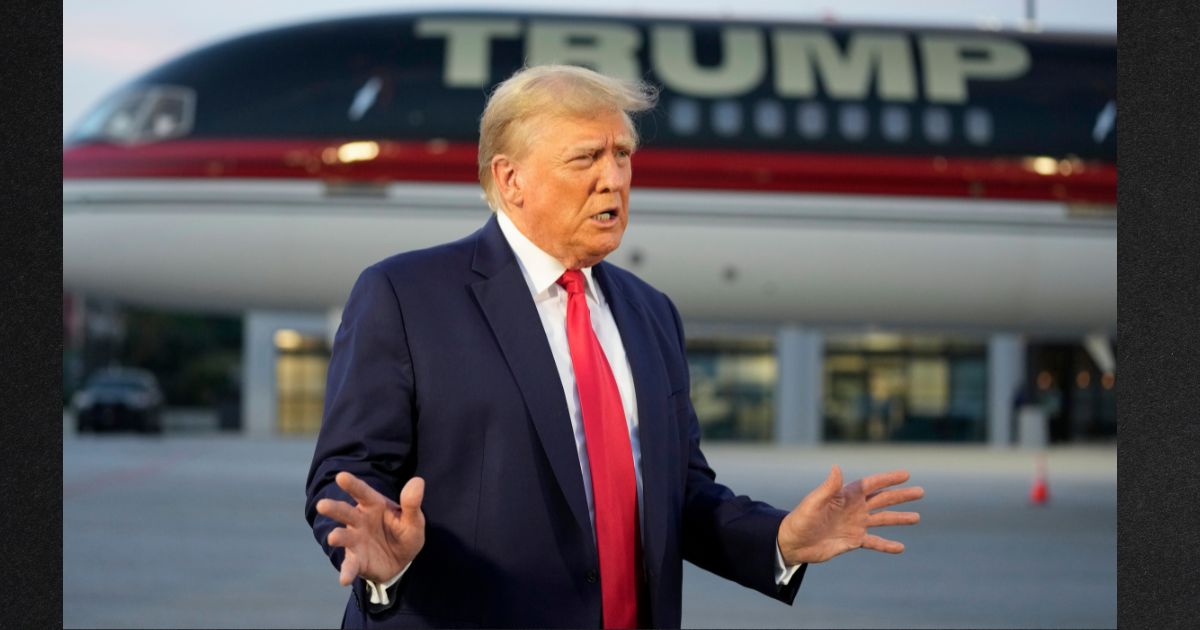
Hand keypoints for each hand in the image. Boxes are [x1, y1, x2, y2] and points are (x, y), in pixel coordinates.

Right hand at [316, 472, 425, 584]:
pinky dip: (346, 572)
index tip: (341, 476)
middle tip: (322, 505)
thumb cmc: (404, 533)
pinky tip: (344, 579)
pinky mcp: (356, 560)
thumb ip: (412, 503)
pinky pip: (350, 565)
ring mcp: (356, 540)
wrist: (401, 561)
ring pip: (344, 536)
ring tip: (334, 537)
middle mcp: (360, 521)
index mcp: (374, 506)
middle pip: (345, 512)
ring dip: (338, 537)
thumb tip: (418, 481)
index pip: (363, 493)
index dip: (353, 484)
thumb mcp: (413, 520)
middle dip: (334, 508)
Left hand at [777, 465, 922, 565]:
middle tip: (920, 491)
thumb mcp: (814, 502)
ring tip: (917, 517)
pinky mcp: (853, 541)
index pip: (872, 484)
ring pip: (883, 519)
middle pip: (883, 500)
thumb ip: (828, 487)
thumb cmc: (801, 519)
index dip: (889, 479)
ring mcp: (856, 524)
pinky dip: (887, 545)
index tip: (906, 474)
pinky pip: (874, 542)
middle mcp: (854, 508)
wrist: (794, 542)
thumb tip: (837, 467)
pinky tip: (900, 547)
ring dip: (899, 518)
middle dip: (901, 496)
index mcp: (846, 495)